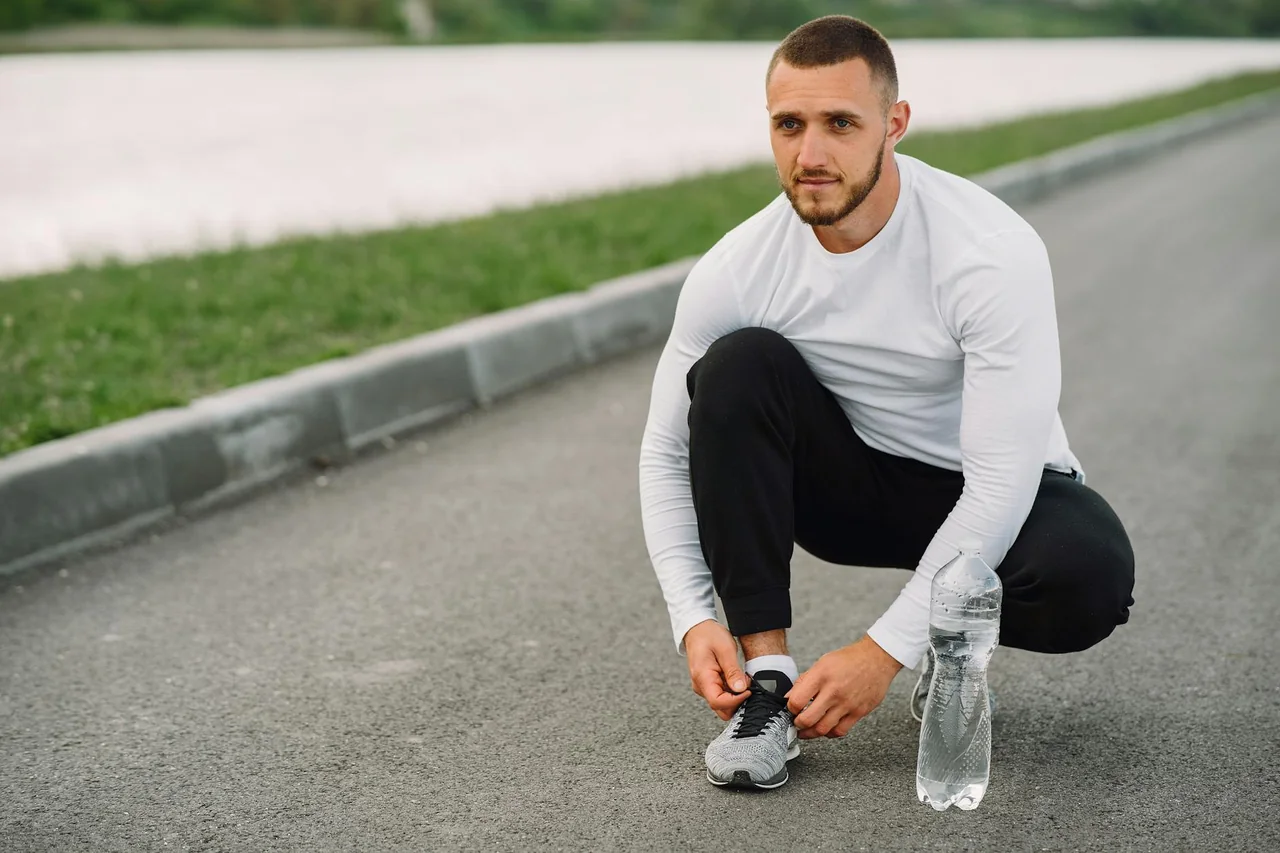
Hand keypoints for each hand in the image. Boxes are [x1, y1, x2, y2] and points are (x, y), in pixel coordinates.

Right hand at [683, 620, 749, 720]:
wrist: (697, 629)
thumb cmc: (709, 635)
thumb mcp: (725, 649)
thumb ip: (733, 671)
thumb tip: (741, 689)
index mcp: (703, 678)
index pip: (719, 702)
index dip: (736, 700)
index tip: (748, 689)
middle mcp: (700, 686)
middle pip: (720, 708)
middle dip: (737, 701)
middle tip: (746, 683)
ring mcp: (703, 687)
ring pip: (722, 704)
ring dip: (735, 695)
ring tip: (741, 678)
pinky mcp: (708, 685)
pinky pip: (721, 695)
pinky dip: (731, 691)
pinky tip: (735, 678)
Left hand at [785, 636, 903, 738]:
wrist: (876, 659)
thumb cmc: (848, 660)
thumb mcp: (821, 663)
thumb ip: (804, 681)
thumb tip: (789, 698)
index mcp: (821, 676)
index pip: (796, 701)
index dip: (790, 708)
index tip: (791, 709)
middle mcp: (833, 691)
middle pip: (808, 719)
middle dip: (798, 725)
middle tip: (797, 723)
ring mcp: (847, 703)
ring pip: (823, 729)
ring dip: (811, 733)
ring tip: (807, 730)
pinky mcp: (859, 712)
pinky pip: (840, 731)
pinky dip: (829, 733)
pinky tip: (826, 727)